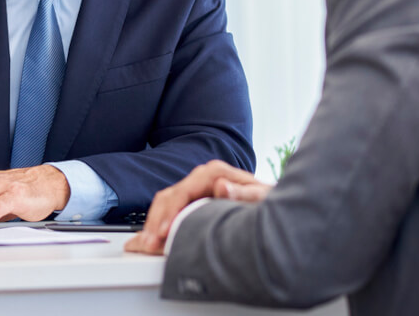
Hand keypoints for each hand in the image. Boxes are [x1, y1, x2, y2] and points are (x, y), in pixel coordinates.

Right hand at [124, 160, 269, 254]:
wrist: (272, 205)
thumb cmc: (267, 203)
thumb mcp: (262, 199)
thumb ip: (243, 193)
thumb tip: (221, 186)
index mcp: (215, 173)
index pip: (184, 191)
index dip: (171, 212)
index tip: (164, 232)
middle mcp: (202, 177)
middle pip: (169, 196)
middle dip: (156, 221)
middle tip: (149, 244)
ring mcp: (195, 188)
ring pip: (164, 202)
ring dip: (154, 224)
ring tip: (146, 245)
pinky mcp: (192, 200)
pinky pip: (169, 209)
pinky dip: (159, 225)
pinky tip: (152, 240)